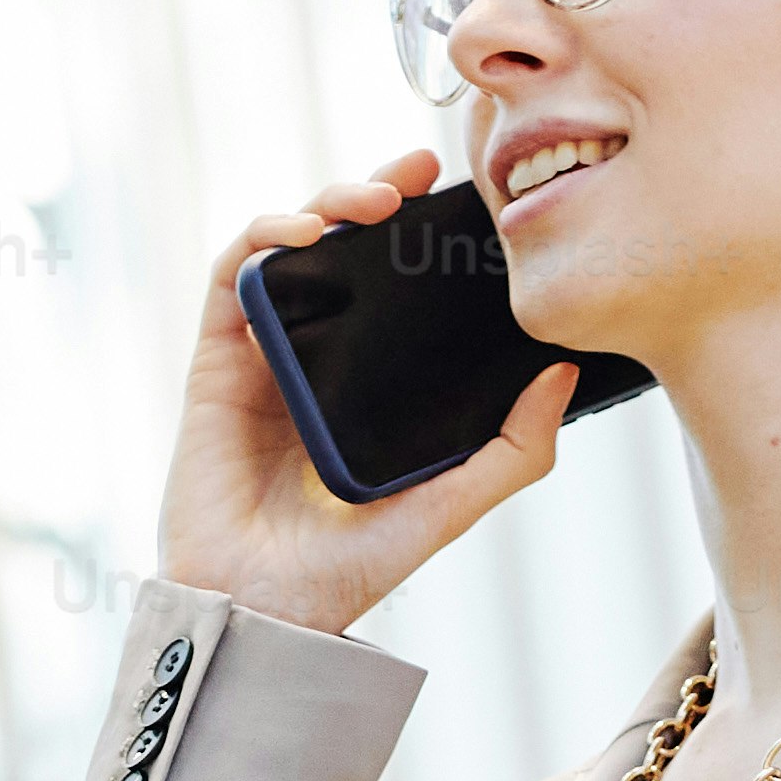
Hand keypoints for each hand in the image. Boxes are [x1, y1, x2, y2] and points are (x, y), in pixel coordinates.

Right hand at [152, 146, 580, 633]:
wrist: (266, 609)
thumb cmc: (350, 571)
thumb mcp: (453, 504)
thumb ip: (515, 451)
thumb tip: (565, 373)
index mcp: (368, 382)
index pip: (394, 286)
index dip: (422, 233)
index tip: (464, 198)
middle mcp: (317, 359)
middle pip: (343, 248)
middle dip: (378, 193)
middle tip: (420, 171)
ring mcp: (264, 355)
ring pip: (287, 245)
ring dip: (325, 201)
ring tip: (373, 199)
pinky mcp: (215, 360)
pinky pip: (233, 275)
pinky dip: (262, 237)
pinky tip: (302, 232)